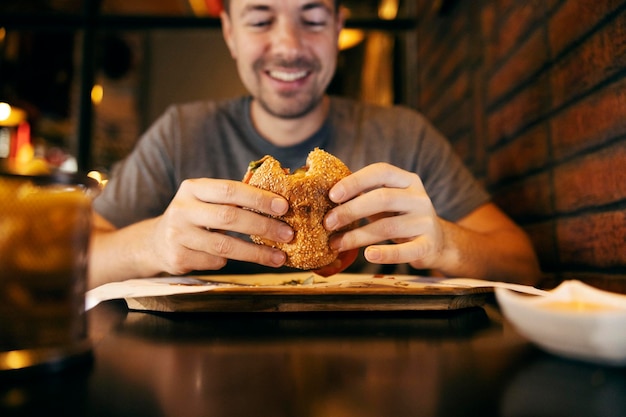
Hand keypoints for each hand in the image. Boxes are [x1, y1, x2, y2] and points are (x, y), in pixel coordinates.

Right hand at [151, 178, 293, 274]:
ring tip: (279, 257)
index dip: (258, 198)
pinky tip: (237, 259)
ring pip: (225, 246)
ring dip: (256, 253)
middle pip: (230, 217)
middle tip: (288, 234)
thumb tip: (280, 203)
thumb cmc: (195, 217)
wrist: (156, 242)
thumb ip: (234, 199)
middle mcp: (183, 209)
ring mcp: (178, 234)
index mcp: (193, 188)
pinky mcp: (178, 257)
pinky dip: (229, 262)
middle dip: (263, 226)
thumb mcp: (206, 200)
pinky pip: (215, 261)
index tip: (283, 207)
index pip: (230, 189)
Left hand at [323, 163, 444, 269]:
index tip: (332, 195)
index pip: (381, 172)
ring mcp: (425, 221)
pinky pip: (404, 251)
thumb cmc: (400, 217)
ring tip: (336, 244)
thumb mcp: (388, 200)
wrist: (437, 241)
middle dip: (351, 210)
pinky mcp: (428, 245)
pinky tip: (368, 255)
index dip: (355, 181)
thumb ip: (364, 194)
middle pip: (382, 198)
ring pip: (388, 226)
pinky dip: (385, 254)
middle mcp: (419, 197)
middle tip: (328, 223)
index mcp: (407, 180)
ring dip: (357, 236)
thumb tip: (326, 194)